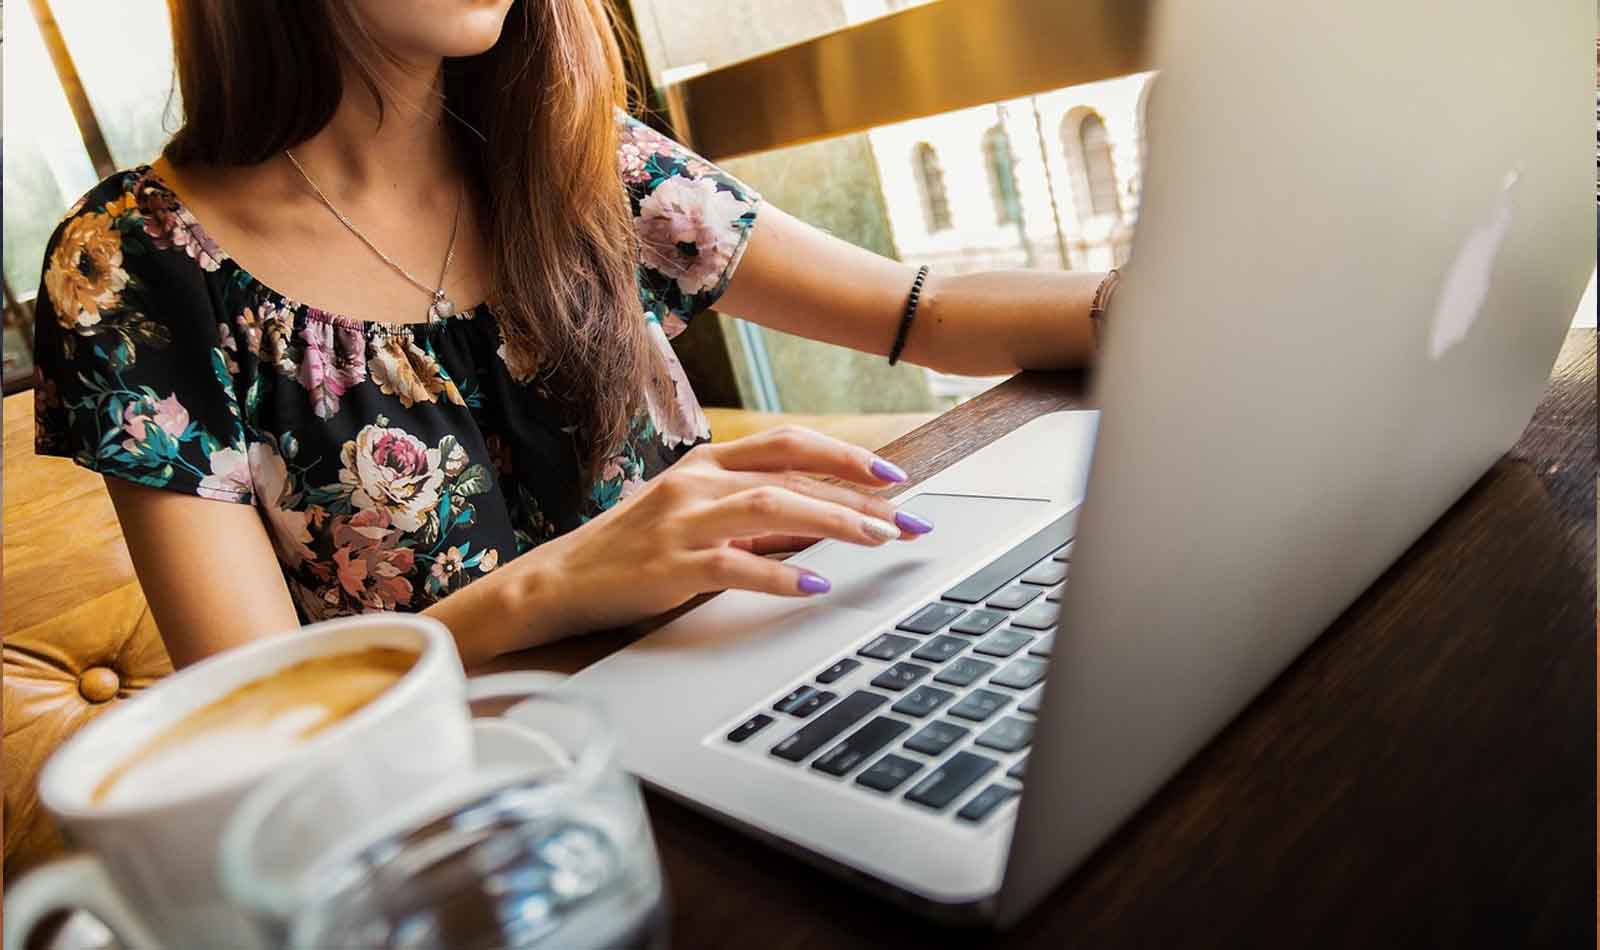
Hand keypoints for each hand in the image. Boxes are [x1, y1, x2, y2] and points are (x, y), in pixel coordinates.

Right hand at [521, 426, 933, 638]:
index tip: (893, 476)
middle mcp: (697, 482)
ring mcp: (682, 522)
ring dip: (833, 522)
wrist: (560, 581)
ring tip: (878, 540)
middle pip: (792, 474)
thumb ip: (752, 514)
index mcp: (706, 463)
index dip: (845, 456)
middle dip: (859, 496)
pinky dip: (780, 573)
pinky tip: (814, 584)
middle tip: (908, 520)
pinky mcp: (669, 567)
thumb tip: (823, 522)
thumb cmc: (634, 550)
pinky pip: (735, 565)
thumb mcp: (694, 517)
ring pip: (772, 507)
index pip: (788, 444)